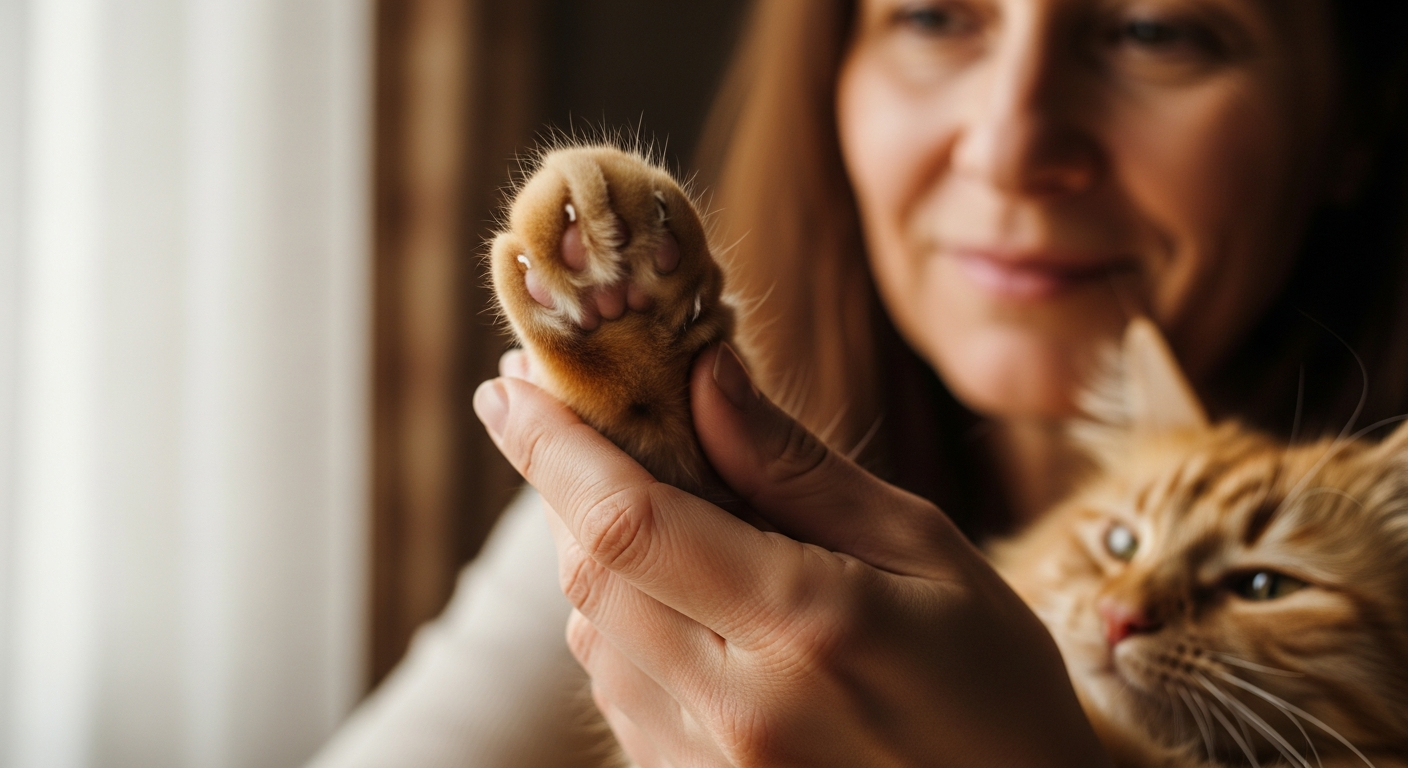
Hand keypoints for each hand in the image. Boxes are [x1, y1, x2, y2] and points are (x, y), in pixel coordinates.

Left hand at [475, 345, 1111, 766]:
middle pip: (594, 575)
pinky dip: (622, 628)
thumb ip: (797, 470)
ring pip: (596, 638)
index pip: (629, 519)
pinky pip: (622, 698)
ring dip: (594, 556)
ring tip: (634, 499)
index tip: (507, 382)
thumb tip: (704, 376)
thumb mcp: (922, 549)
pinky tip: (669, 595)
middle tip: (565, 418)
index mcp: (804, 629)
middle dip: (565, 484)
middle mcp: (737, 712)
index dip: (552, 445)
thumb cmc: (994, 683)